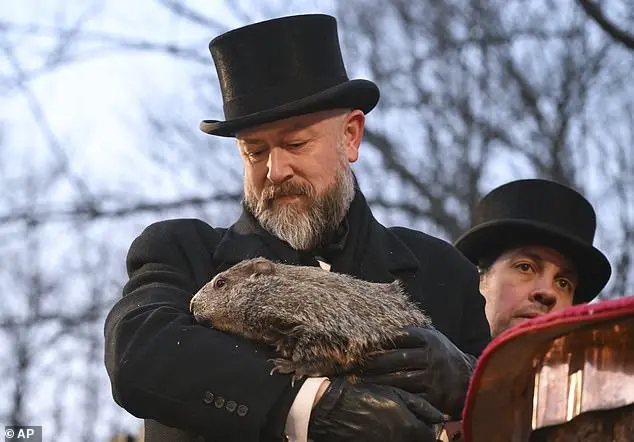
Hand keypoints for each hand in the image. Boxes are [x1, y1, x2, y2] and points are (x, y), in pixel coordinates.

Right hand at [308, 378, 446, 441]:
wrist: (334, 409)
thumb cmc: (365, 396)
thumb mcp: (395, 394)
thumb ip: (421, 406)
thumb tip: (441, 417)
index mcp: (410, 426)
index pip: (429, 436)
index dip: (428, 431)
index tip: (423, 425)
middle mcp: (401, 441)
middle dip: (418, 436)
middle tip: (409, 427)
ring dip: (405, 438)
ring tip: (394, 429)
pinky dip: (391, 441)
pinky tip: (383, 434)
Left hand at [358, 326, 476, 418]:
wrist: (469, 378)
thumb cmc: (441, 355)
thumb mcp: (431, 337)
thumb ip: (411, 329)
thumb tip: (386, 308)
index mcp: (428, 339)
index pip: (399, 336)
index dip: (379, 339)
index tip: (360, 342)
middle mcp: (430, 356)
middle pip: (395, 358)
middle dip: (371, 362)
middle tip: (352, 364)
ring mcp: (432, 377)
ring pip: (398, 378)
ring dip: (376, 380)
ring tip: (358, 379)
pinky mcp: (433, 395)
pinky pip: (408, 394)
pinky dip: (391, 394)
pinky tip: (377, 393)